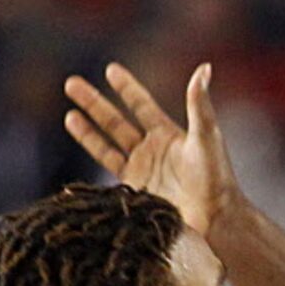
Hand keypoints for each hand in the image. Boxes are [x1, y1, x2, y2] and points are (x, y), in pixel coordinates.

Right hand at [64, 61, 238, 236]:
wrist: (214, 218)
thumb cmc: (216, 177)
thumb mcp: (206, 136)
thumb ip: (198, 103)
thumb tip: (204, 67)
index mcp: (168, 134)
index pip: (141, 105)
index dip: (126, 88)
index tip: (110, 69)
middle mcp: (151, 151)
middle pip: (116, 121)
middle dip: (94, 102)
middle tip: (70, 83)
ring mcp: (140, 171)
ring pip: (106, 145)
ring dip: (86, 130)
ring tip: (68, 114)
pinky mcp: (132, 192)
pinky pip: (107, 172)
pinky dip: (93, 162)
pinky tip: (80, 160)